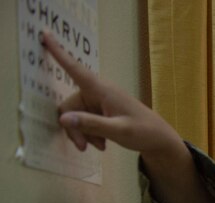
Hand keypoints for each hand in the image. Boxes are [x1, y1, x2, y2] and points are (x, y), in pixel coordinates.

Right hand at [40, 31, 184, 159]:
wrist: (159, 140)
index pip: (76, 69)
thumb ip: (91, 124)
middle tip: (83, 147)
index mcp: (102, 90)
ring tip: (99, 146)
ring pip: (75, 117)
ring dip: (83, 134)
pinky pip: (83, 121)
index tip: (45, 33)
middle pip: (69, 106)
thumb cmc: (144, 132)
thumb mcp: (118, 130)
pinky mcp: (100, 112)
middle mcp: (97, 92)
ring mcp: (98, 102)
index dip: (59, 52)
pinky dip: (89, 134)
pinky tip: (102, 144)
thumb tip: (62, 119)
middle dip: (73, 128)